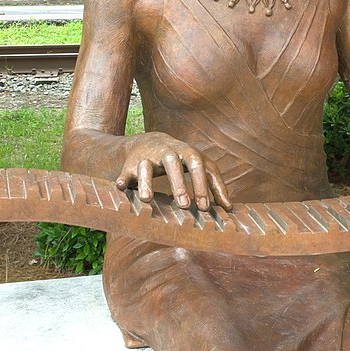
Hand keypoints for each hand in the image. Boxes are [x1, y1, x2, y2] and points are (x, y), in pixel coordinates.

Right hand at [114, 132, 232, 211]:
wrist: (150, 142)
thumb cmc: (182, 160)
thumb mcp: (200, 166)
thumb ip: (214, 185)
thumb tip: (229, 208)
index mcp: (187, 152)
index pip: (198, 165)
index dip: (201, 185)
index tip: (205, 207)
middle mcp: (167, 153)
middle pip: (172, 164)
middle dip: (178, 183)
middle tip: (184, 205)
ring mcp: (146, 158)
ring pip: (145, 167)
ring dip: (146, 182)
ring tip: (147, 200)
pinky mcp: (129, 165)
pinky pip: (125, 173)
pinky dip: (122, 180)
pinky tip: (120, 188)